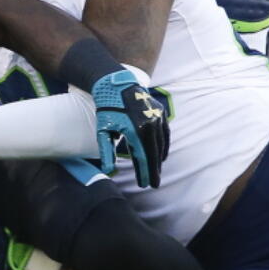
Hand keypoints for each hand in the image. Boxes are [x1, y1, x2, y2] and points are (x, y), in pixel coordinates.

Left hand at [90, 70, 169, 187]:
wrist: (116, 84)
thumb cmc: (107, 109)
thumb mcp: (103, 131)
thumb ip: (106, 152)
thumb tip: (108, 172)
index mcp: (134, 129)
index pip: (142, 157)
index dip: (144, 172)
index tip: (144, 185)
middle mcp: (149, 123)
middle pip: (154, 153)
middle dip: (154, 170)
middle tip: (154, 185)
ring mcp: (157, 117)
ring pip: (161, 144)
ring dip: (159, 160)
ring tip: (156, 172)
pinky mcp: (160, 112)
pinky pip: (165, 133)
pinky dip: (164, 146)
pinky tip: (162, 157)